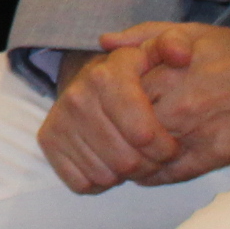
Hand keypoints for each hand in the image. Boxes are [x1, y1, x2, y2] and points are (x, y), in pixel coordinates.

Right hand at [38, 43, 185, 193]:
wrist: (92, 82)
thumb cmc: (135, 76)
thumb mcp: (158, 53)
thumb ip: (175, 45)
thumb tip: (181, 55)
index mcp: (105, 75)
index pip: (143, 134)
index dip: (164, 147)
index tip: (171, 145)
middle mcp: (77, 96)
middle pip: (127, 161)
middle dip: (148, 165)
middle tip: (153, 156)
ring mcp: (60, 120)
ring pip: (106, 175)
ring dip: (125, 174)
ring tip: (132, 156)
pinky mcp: (48, 141)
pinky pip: (82, 182)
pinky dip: (100, 180)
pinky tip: (109, 161)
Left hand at [117, 21, 229, 180]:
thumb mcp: (192, 32)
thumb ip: (144, 36)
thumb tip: (104, 43)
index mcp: (164, 70)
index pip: (111, 91)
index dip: (102, 102)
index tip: (102, 106)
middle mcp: (175, 101)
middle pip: (121, 127)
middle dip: (111, 132)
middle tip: (108, 137)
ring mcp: (193, 131)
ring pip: (140, 154)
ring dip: (129, 156)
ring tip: (126, 154)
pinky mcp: (213, 156)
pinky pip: (168, 174)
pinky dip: (151, 175)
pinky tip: (149, 169)